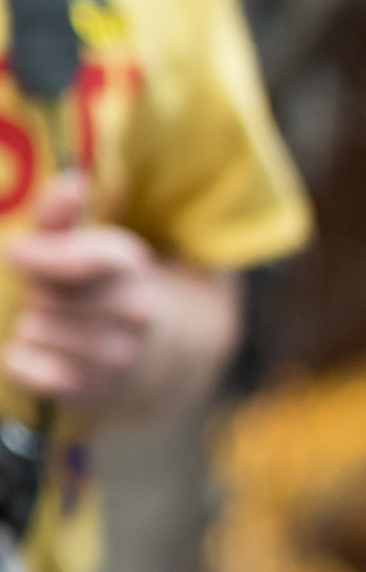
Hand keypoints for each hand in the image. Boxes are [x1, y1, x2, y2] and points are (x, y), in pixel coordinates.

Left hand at [6, 173, 239, 424]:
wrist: (141, 353)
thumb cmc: (93, 287)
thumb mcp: (80, 243)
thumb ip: (61, 215)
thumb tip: (73, 182)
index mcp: (129, 264)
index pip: (76, 260)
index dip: (36, 256)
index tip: (19, 254)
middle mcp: (134, 311)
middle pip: (45, 297)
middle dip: (36, 294)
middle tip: (50, 297)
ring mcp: (118, 355)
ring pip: (35, 331)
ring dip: (30, 327)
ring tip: (51, 325)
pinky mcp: (94, 390)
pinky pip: (30, 370)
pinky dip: (22, 362)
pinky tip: (41, 354)